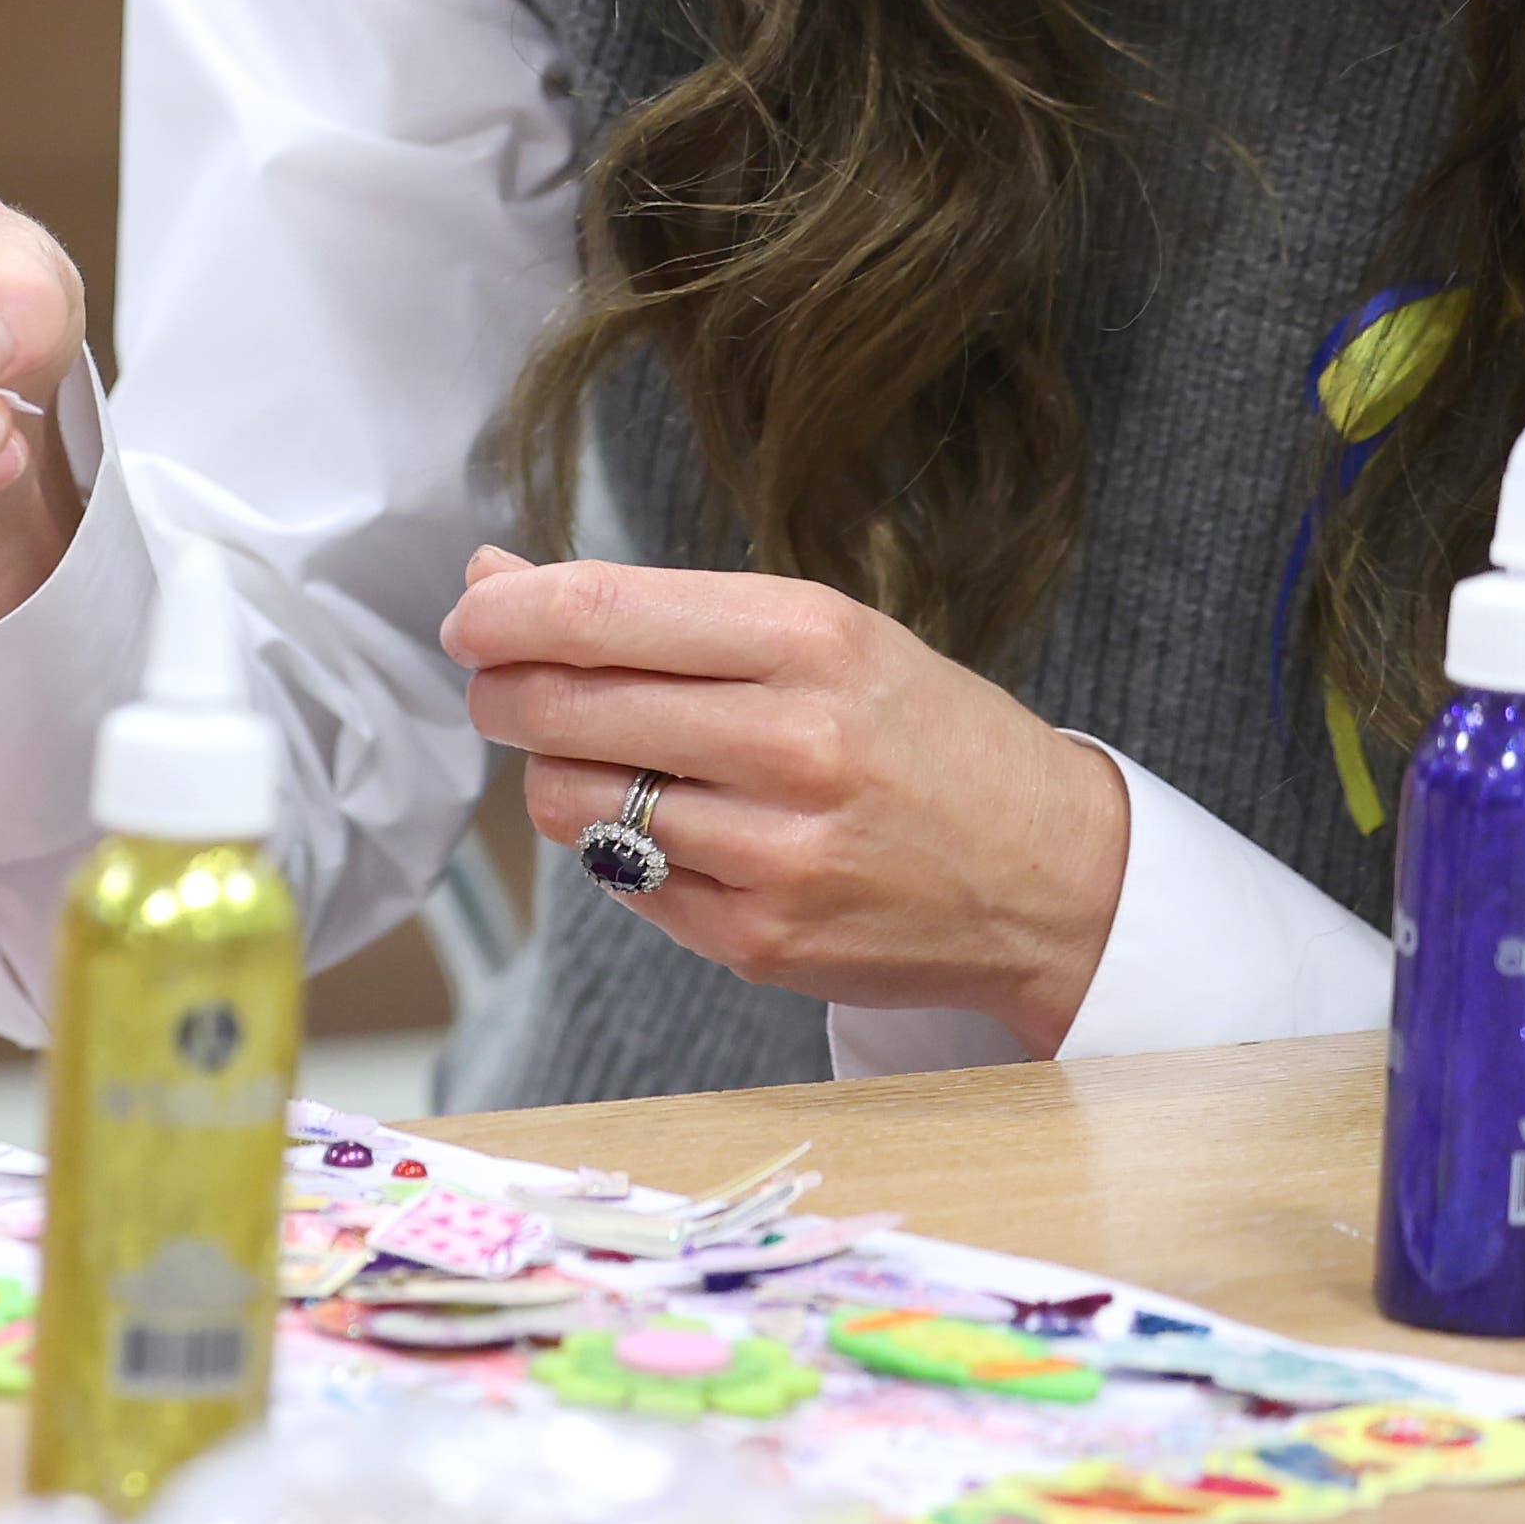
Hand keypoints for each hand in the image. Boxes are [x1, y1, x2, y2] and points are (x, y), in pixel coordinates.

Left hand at [444, 546, 1136, 1047]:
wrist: (1053, 875)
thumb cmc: (923, 736)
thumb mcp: (821, 636)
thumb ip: (657, 611)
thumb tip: (496, 582)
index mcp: (810, 638)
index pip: (601, 612)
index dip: (504, 614)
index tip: (471, 616)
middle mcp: (794, 741)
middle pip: (567, 706)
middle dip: (502, 692)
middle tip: (500, 687)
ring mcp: (778, 851)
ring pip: (573, 803)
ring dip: (556, 777)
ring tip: (610, 762)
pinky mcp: (761, 941)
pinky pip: (623, 880)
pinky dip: (618, 849)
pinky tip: (672, 828)